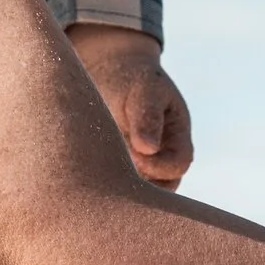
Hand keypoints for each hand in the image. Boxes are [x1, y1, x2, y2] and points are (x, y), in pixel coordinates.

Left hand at [66, 24, 194, 187]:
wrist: (108, 74)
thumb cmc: (131, 79)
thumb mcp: (143, 90)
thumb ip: (147, 116)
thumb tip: (147, 148)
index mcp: (177, 138)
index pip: (178, 164)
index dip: (160, 166)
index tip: (134, 154)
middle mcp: (162, 158)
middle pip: (160, 187)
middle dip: (138, 184)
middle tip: (112, 167)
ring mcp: (140, 167)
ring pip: (135, 191)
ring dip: (118, 185)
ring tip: (97, 167)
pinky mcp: (116, 170)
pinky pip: (113, 187)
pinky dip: (102, 182)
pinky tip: (86, 168)